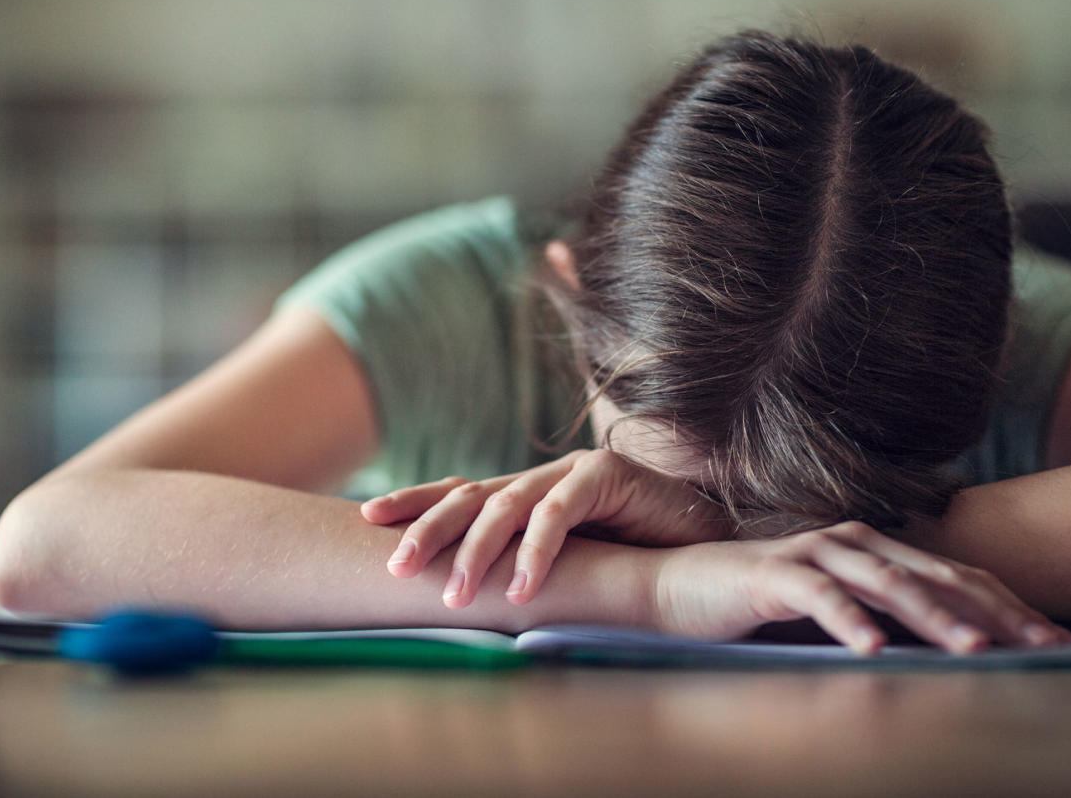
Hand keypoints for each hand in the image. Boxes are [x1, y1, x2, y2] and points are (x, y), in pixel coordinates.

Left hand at [360, 449, 729, 607]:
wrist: (704, 537)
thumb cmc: (633, 554)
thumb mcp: (566, 561)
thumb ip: (522, 564)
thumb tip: (464, 598)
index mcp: (524, 495)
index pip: (460, 492)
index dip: (415, 501)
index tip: (366, 517)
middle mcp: (540, 479)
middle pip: (470, 494)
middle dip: (427, 528)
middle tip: (395, 566)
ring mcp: (571, 471)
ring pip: (508, 504)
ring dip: (477, 552)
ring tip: (454, 595)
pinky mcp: (606, 473)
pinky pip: (560, 512)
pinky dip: (537, 551)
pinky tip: (522, 588)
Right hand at [651, 521, 1070, 653]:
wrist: (681, 585)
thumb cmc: (761, 603)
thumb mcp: (837, 609)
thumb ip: (884, 615)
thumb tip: (952, 647)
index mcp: (872, 547)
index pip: (953, 574)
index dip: (1006, 603)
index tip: (1052, 637)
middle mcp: (850, 540)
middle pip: (934, 574)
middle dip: (992, 611)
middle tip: (1040, 643)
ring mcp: (811, 551)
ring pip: (884, 582)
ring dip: (932, 617)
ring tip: (973, 649)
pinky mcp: (772, 573)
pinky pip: (817, 596)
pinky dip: (848, 621)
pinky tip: (873, 648)